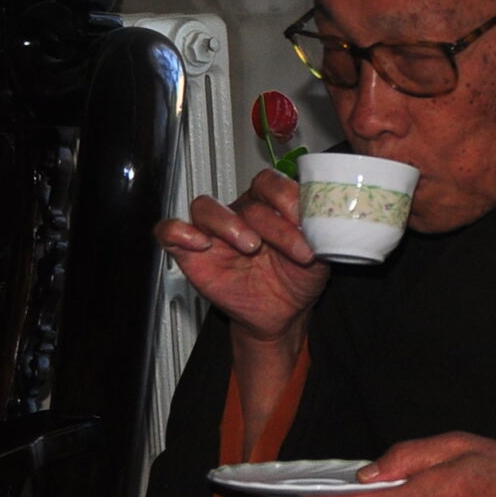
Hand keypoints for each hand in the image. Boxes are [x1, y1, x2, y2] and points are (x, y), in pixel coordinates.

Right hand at [154, 170, 328, 346]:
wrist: (283, 314)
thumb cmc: (297, 278)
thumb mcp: (321, 255)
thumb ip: (321, 232)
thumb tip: (326, 216)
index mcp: (270, 205)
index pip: (270, 183)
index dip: (286, 195)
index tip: (304, 217)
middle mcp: (240, 212)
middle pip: (248, 202)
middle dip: (276, 226)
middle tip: (297, 250)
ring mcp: (214, 232)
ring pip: (205, 206)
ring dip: (228, 223)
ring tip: (251, 246)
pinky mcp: (190, 253)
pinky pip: (169, 231)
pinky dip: (179, 231)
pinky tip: (201, 244)